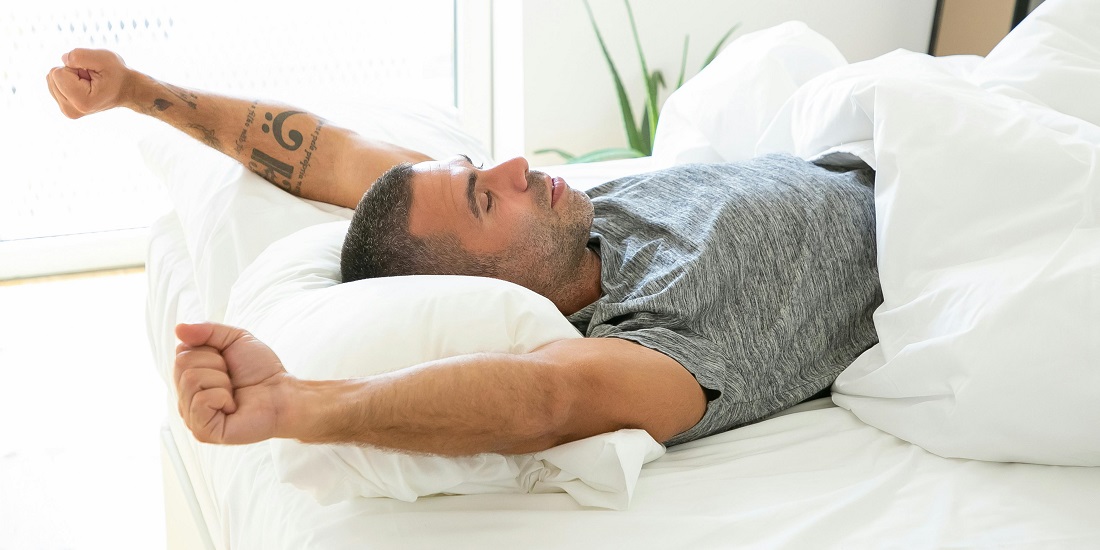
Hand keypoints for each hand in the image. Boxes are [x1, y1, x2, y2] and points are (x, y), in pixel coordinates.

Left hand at [46, 48, 133, 118]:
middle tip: (91, 78)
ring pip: (51, 80)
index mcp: (81, 101)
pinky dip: (68, 81)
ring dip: (70, 76)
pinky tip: (84, 86)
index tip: (92, 75)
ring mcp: (68, 111)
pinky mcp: (65, 108)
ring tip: (89, 82)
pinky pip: (54, 84)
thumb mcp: (103, 58)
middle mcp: (71, 111)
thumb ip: (79, 55)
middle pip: (52, 77)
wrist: (128, 90)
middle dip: (71, 72)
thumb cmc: (117, 74)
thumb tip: (63, 59)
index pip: (57, 73)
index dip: (75, 67)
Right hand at [173, 322, 291, 444]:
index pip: (180, 353)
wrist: (283, 393)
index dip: (209, 350)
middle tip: (232, 378)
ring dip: (221, 381)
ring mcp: (193, 417)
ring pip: (190, 381)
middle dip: (215, 364)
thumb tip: (179, 328)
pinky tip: (233, 406)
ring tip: (233, 392)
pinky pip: (200, 402)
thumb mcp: (234, 339)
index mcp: (190, 378)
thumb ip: (207, 330)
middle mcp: (186, 398)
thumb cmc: (260, 371)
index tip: (227, 362)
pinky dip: (222, 397)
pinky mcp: (203, 431)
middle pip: (182, 365)